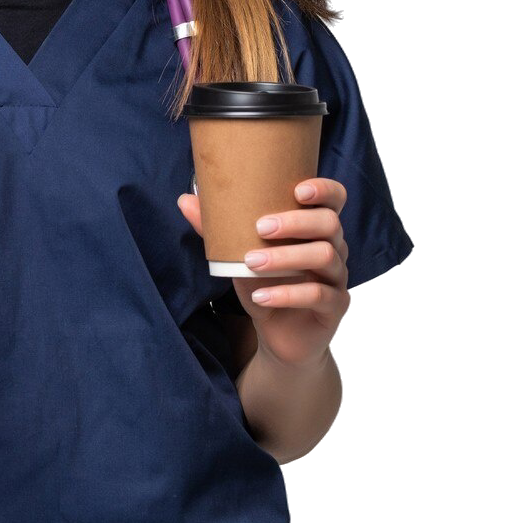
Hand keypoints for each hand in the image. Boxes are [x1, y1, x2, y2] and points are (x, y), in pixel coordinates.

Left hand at [176, 178, 349, 367]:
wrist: (278, 333)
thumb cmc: (264, 283)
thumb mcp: (239, 255)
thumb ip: (217, 229)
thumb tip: (184, 199)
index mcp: (315, 229)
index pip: (335, 199)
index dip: (324, 189)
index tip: (298, 190)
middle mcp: (334, 248)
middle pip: (329, 224)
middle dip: (295, 222)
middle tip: (260, 227)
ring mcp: (337, 277)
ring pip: (324, 257)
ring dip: (285, 257)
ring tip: (250, 263)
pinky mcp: (334, 306)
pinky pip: (319, 295)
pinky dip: (286, 294)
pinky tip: (260, 297)